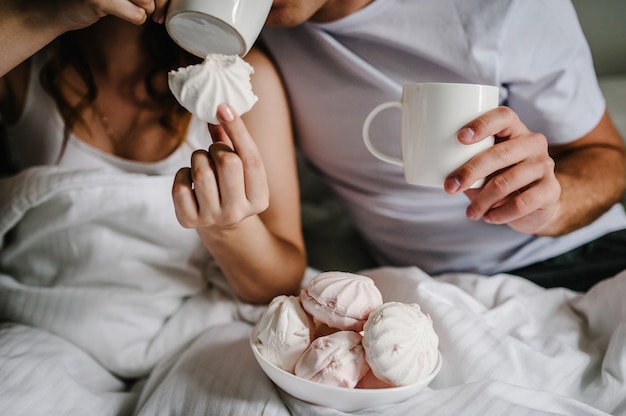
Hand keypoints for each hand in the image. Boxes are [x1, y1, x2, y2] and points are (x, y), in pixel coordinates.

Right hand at [40, 0, 168, 30]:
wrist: (57, 9)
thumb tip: (166, 0)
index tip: (161, 4)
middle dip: (158, 2)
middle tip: (156, 12)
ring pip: (146, 1)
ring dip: (145, 10)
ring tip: (132, 8)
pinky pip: (137, 15)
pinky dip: (136, 18)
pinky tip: (126, 15)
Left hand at [172, 103, 269, 229]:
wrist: (220, 225)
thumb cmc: (233, 187)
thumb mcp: (242, 169)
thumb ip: (233, 142)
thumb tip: (220, 111)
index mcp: (260, 199)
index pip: (251, 159)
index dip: (237, 129)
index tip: (223, 107)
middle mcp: (239, 212)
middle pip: (227, 162)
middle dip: (217, 149)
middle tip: (214, 154)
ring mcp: (213, 218)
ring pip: (201, 170)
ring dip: (199, 159)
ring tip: (203, 165)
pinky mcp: (189, 221)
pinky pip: (180, 185)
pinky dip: (183, 174)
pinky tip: (190, 180)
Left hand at [444, 106, 561, 233]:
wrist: (538, 204)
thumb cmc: (501, 178)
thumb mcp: (483, 167)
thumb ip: (465, 162)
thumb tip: (430, 165)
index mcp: (514, 129)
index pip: (503, 116)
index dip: (482, 124)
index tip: (459, 137)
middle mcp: (533, 143)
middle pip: (500, 153)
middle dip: (470, 172)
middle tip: (450, 187)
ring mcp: (545, 165)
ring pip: (507, 181)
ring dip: (482, 200)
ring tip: (470, 213)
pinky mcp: (551, 190)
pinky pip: (521, 203)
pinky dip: (500, 213)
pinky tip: (489, 218)